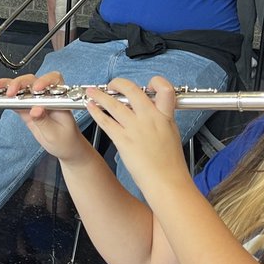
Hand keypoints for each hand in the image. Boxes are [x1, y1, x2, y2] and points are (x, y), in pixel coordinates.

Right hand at [3, 71, 94, 163]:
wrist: (65, 147)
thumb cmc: (66, 140)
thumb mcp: (55, 134)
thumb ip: (44, 121)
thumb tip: (34, 110)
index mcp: (59, 99)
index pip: (54, 80)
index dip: (44, 81)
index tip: (36, 89)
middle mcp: (46, 96)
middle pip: (33, 81)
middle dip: (20, 83)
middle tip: (11, 93)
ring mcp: (35, 101)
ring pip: (21, 87)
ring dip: (7, 85)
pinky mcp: (26, 108)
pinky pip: (14, 99)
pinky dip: (4, 96)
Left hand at [81, 77, 188, 200]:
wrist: (166, 181)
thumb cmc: (169, 162)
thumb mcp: (172, 133)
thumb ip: (162, 118)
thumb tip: (155, 109)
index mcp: (164, 116)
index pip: (164, 89)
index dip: (155, 82)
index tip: (145, 85)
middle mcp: (149, 118)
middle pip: (132, 90)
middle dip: (118, 84)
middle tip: (112, 85)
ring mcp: (135, 128)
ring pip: (114, 104)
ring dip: (100, 95)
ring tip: (92, 91)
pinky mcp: (123, 140)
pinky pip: (106, 121)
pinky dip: (96, 111)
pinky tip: (90, 107)